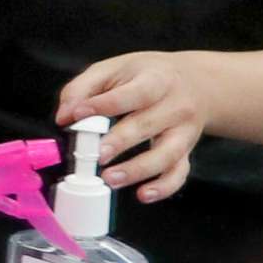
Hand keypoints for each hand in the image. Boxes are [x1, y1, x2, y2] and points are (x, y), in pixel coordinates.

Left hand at [58, 52, 213, 202]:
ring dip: (138, 169)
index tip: (78, 115)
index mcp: (156, 80)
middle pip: (147, 126)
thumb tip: (64, 116)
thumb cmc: (149, 76)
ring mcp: (184, 132)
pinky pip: (179, 173)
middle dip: (121, 141)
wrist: (198, 83)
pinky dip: (164, 187)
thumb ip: (84, 87)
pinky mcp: (187, 151)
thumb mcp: (115, 68)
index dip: (104, 104)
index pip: (132, 94)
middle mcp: (175, 107)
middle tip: (97, 154)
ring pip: (166, 154)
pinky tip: (143, 194)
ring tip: (110, 178)